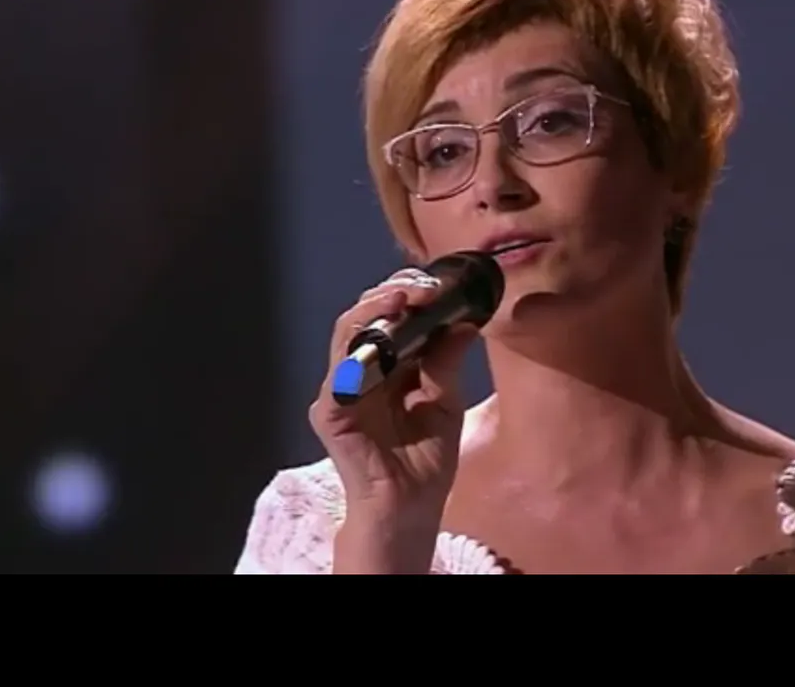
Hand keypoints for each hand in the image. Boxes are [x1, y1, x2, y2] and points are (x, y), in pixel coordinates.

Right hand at [309, 267, 476, 571]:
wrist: (409, 509)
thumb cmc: (425, 462)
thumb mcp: (445, 403)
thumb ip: (446, 364)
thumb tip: (465, 323)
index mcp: (389, 366)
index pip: (391, 316)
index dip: (411, 294)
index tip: (440, 285)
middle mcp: (361, 371)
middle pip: (366, 316)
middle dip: (393, 294)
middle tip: (424, 287)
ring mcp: (341, 390)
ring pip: (347, 333)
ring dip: (374, 311)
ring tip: (403, 299)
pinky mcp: (329, 412)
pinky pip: (339, 375)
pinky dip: (358, 354)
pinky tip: (381, 340)